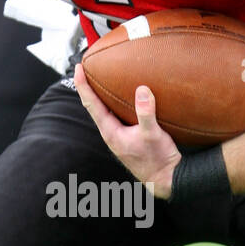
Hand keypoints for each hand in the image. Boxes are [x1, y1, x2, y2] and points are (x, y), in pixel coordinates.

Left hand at [74, 62, 181, 199]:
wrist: (166, 179)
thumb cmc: (158, 159)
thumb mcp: (153, 134)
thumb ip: (146, 113)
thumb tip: (142, 89)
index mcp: (111, 132)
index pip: (91, 104)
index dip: (83, 85)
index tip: (78, 67)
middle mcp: (111, 133)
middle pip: (94, 106)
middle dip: (89, 86)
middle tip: (85, 67)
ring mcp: (119, 136)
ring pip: (105, 110)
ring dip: (101, 94)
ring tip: (100, 77)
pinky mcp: (129, 136)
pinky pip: (117, 115)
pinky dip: (115, 102)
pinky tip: (124, 96)